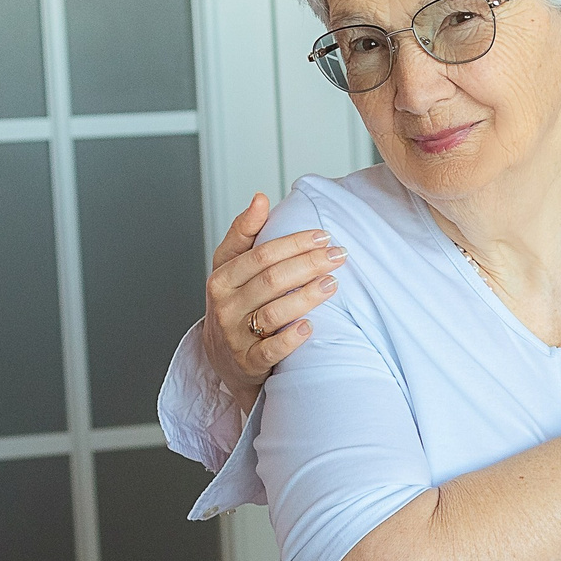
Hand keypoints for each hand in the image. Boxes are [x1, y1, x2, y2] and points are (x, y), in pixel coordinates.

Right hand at [202, 194, 346, 400]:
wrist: (225, 359)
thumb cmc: (235, 305)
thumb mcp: (231, 268)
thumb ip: (245, 233)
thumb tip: (261, 198)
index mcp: (222, 278)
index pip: (260, 255)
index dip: (294, 243)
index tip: (323, 236)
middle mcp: (226, 306)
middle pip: (271, 280)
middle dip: (309, 264)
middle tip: (339, 255)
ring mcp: (236, 336)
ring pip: (274, 312)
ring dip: (307, 297)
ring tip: (333, 284)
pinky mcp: (249, 362)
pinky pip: (272, 350)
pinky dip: (292, 338)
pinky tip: (311, 326)